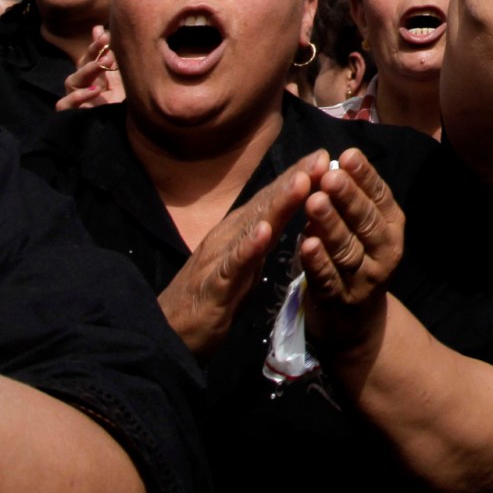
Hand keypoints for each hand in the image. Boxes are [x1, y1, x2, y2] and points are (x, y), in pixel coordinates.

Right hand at [56, 26, 124, 110]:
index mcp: (95, 79)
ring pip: (72, 81)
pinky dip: (79, 97)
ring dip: (88, 70)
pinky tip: (96, 90)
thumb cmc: (121, 107)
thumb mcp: (122, 83)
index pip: (90, 58)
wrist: (122, 135)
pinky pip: (66, 104)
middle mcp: (83, 87)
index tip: (104, 32)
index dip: (95, 45)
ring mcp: (75, 101)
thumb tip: (104, 30)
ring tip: (104, 62)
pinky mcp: (71, 116)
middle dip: (92, 52)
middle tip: (107, 42)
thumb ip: (114, 60)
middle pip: (81, 65)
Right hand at [158, 155, 322, 360]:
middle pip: (266, 204)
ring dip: (277, 204)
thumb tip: (286, 218)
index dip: (298, 178)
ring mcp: (218, 259)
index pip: (271, 200)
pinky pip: (232, 265)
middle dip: (295, 180)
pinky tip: (264, 233)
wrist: (166, 335)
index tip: (326, 157)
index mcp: (238, 232)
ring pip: (252, 226)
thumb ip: (262, 242)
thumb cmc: (209, 299)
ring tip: (301, 181)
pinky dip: (248, 248)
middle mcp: (228, 237)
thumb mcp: (244, 266)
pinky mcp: (213, 286)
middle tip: (322, 158)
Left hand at [298, 148, 406, 356]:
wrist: (355, 319)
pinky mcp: (340, 299)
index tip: (347, 155)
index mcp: (392, 228)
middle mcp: (385, 252)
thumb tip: (330, 161)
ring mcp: (364, 279)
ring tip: (314, 202)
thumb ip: (351, 200)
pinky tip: (305, 243)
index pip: (381, 198)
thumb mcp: (363, 229)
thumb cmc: (356, 259)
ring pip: (347, 248)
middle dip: (348, 198)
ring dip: (330, 225)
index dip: (365, 177)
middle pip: (366, 222)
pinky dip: (317, 261)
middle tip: (329, 176)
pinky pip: (328, 278)